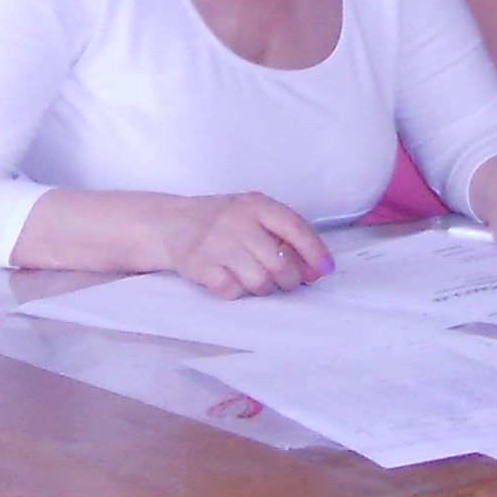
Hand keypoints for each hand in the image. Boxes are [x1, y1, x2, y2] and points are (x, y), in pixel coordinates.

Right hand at [162, 192, 333, 298]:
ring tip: (254, 277)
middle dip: (290, 279)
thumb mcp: (251, 214)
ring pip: (259, 282)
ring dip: (263, 287)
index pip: (295, 228)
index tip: (325, 269)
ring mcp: (217, 244)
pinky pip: (233, 292)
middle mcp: (237, 222)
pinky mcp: (201, 266)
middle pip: (281, 263)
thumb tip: (315, 268)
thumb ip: (282, 234)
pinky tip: (231, 278)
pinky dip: (237, 291)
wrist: (170, 223)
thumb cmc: (220, 220)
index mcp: (255, 205)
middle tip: (286, 280)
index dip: (315, 251)